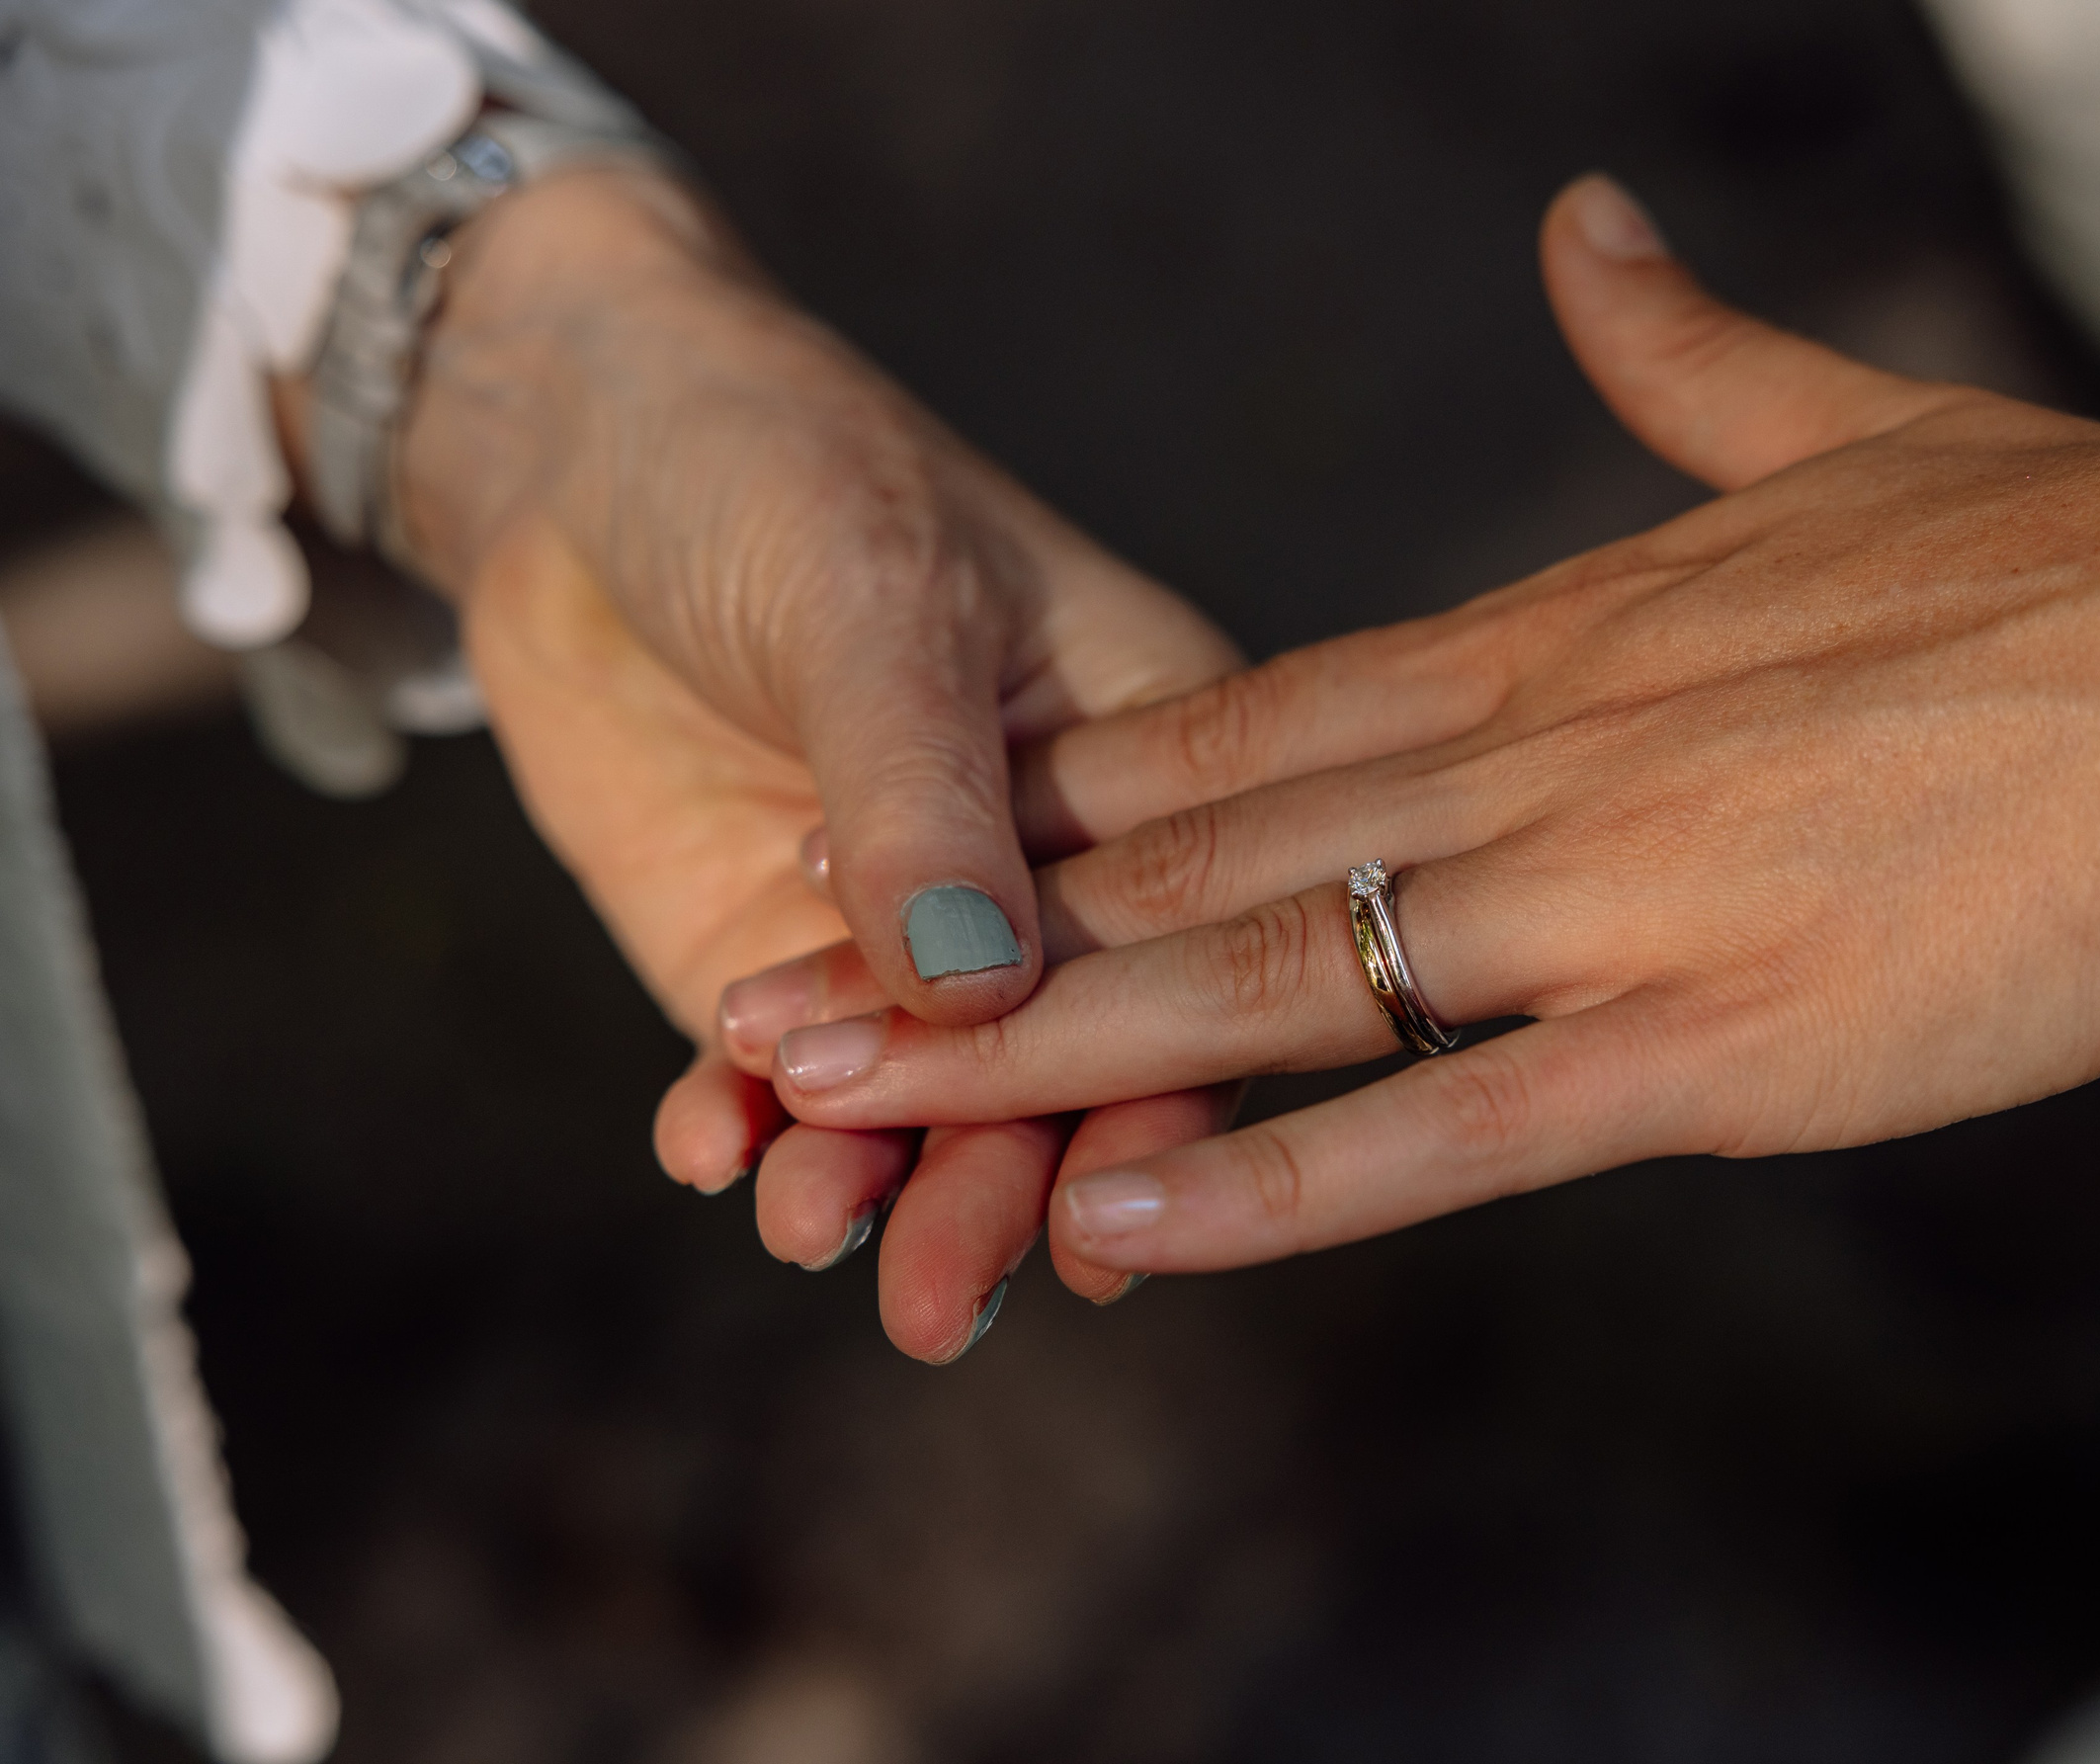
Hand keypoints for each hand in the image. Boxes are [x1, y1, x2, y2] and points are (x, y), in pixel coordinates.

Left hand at [372, 163, 1242, 1356]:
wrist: (573, 442)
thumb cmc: (775, 466)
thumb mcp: (871, 603)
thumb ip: (930, 801)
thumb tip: (980, 996)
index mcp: (1152, 761)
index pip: (1187, 959)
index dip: (1152, 1097)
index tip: (1105, 1231)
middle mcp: (1051, 871)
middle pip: (1058, 1068)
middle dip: (995, 1187)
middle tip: (938, 1302)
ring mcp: (905, 927)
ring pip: (922, 1097)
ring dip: (870, 1181)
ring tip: (802, 1225)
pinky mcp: (771, 952)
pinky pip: (778, 1081)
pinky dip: (745, 1128)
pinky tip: (706, 1148)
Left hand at [731, 174, 2099, 1275]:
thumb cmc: (2096, 566)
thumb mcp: (1840, 436)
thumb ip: (1674, 358)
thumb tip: (1583, 235)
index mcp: (1553, 635)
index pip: (1241, 717)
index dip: (1056, 795)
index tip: (912, 850)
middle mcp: (1536, 758)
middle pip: (1191, 851)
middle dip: (973, 931)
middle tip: (778, 988)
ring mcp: (1611, 899)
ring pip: (1264, 980)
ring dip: (1036, 1048)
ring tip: (840, 1101)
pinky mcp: (1719, 1039)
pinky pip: (1452, 1125)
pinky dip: (1276, 1175)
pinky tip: (1118, 1218)